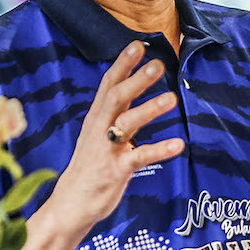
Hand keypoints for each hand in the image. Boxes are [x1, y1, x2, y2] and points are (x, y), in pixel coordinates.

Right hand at [47, 40, 184, 229]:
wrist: (70, 204)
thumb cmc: (90, 165)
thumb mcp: (97, 133)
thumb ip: (114, 111)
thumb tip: (131, 85)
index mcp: (96, 118)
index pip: (108, 85)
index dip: (122, 65)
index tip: (138, 45)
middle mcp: (99, 129)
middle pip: (116, 98)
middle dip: (136, 80)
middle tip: (158, 64)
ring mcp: (107, 150)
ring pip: (127, 124)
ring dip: (149, 110)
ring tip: (172, 98)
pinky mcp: (116, 171)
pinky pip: (140, 157)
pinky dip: (159, 150)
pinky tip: (179, 144)